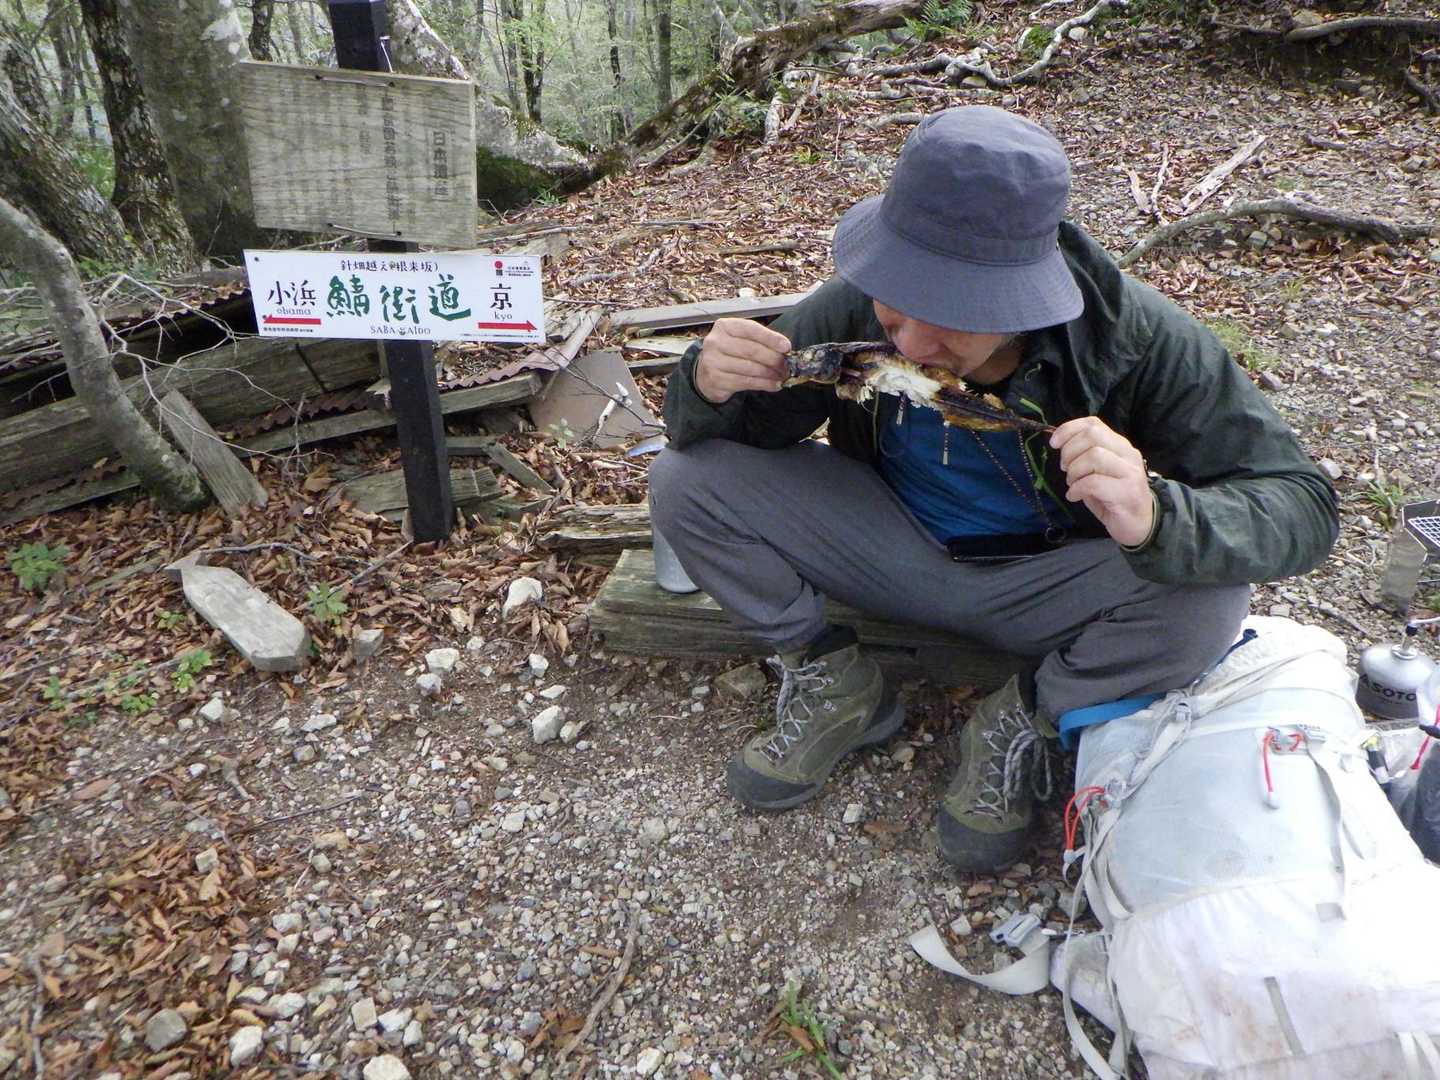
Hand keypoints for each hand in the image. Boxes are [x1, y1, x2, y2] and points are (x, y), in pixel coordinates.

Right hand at [693, 318, 789, 404]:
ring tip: (782, 376)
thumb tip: (785, 349)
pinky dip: (763, 384)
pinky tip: (773, 385)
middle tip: (786, 365)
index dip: (771, 338)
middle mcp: (715, 341)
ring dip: (770, 373)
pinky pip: (745, 382)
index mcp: (724, 326)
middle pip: (752, 350)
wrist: (706, 373)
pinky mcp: (715, 379)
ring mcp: (713, 361)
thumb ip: (760, 341)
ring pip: (750, 368)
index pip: (751, 329)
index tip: (786, 347)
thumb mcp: (741, 340)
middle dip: (773, 359)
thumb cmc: (730, 353)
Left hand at [1049, 417, 1154, 547]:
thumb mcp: (1096, 473)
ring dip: (1074, 471)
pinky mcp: (1127, 492)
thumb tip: (1059, 444)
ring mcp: (1130, 472)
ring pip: (1094, 456)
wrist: (1141, 524)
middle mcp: (1127, 454)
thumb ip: (1083, 457)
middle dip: (1070, 451)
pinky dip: (1077, 488)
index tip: (1054, 443)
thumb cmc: (1113, 498)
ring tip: (1073, 484)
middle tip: (1065, 469)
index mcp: (1119, 446)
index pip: (1094, 424)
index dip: (1069, 429)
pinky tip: (1074, 496)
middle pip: (1092, 436)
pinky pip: (1094, 482)